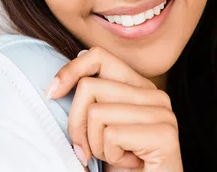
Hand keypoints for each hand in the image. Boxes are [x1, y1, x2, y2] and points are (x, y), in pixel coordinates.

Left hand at [45, 46, 182, 171]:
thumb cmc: (120, 166)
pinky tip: (128, 163)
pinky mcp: (164, 134)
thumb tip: (71, 64)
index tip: (52, 93)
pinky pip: (112, 134)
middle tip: (88, 150)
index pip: (98, 56)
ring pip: (97, 112)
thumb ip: (94, 97)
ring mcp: (162, 113)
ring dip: (95, 144)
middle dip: (77, 125)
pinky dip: (110, 155)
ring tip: (114, 156)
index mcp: (139, 87)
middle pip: (89, 87)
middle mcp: (155, 95)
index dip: (70, 71)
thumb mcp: (99, 126)